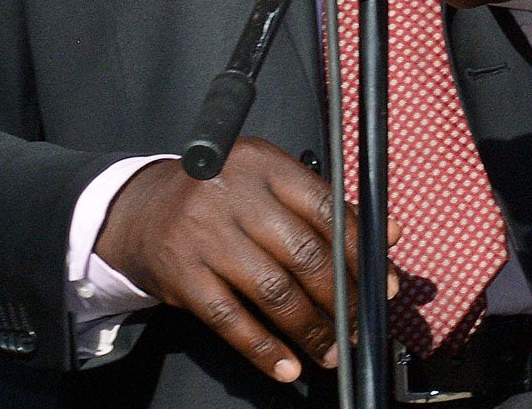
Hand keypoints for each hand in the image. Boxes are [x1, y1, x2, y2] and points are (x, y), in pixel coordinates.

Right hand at [93, 139, 398, 383]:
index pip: (325, 207)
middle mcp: (236, 197)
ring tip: (331, 350)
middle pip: (302, 252)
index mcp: (266, 166)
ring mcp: (206, 238)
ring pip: (271, 290)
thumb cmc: (224, 197)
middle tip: (358, 324)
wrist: (142, 211)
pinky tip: (286, 366)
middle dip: (339, 296)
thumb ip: (327, 208)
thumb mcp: (271, 185)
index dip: (358, 248)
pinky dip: (263, 349)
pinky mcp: (182, 277)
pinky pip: (230, 320)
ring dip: (308, 328)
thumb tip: (390, 235)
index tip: (382, 281)